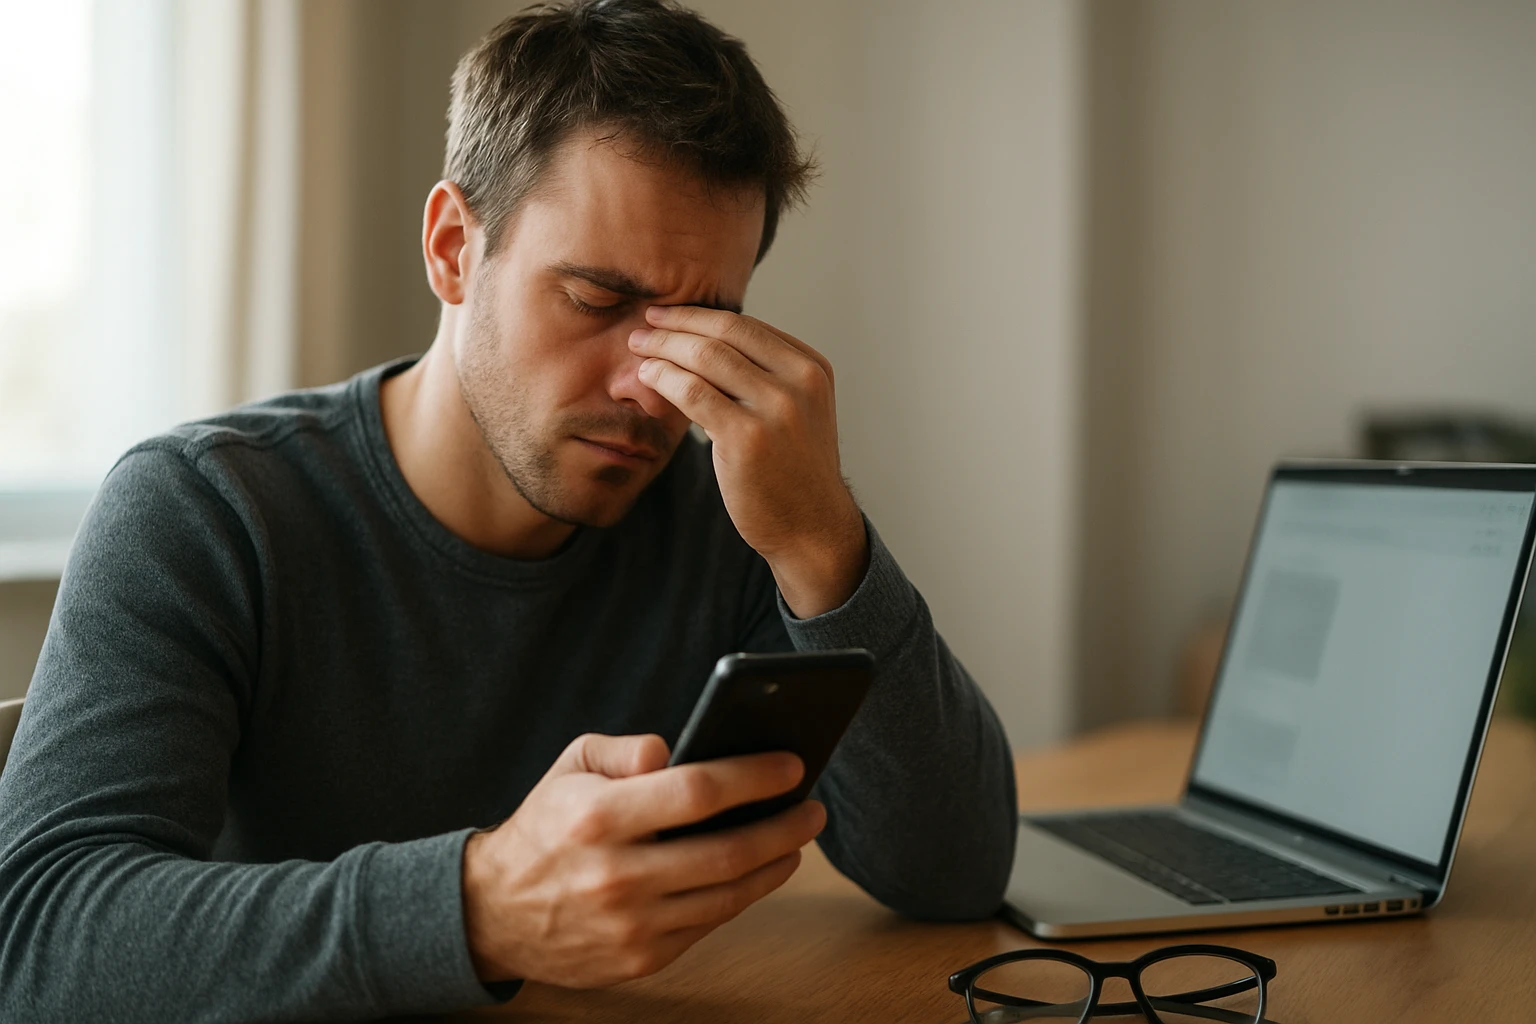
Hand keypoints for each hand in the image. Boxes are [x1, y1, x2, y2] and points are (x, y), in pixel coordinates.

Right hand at [461, 732, 825, 987]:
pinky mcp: (640, 959)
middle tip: (813, 808)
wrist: (494, 911)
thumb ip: (626, 750)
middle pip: (727, 850)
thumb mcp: (569, 766)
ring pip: (728, 894)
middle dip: (784, 826)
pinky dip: (742, 896)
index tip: (792, 764)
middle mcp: (617, 875)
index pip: (697, 791)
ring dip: (774, 865)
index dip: (754, 776)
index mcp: (598, 817)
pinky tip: (758, 872)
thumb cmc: (545, 825)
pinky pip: (709, 924)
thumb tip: (675, 751)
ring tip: (796, 839)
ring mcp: (631, 924)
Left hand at [631, 307, 867, 616]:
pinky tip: (647, 376)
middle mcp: (800, 381)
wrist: (812, 527)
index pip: (747, 325)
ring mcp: (776, 408)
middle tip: (644, 323)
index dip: (700, 315)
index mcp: (812, 368)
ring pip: (705, 357)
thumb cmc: (793, 472)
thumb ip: (765, 376)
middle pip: (725, 334)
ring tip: (638, 347)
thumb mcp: (797, 411)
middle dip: (677, 324)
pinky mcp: (747, 437)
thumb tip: (704, 343)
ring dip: (663, 346)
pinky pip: (693, 392)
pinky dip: (664, 378)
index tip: (669, 314)